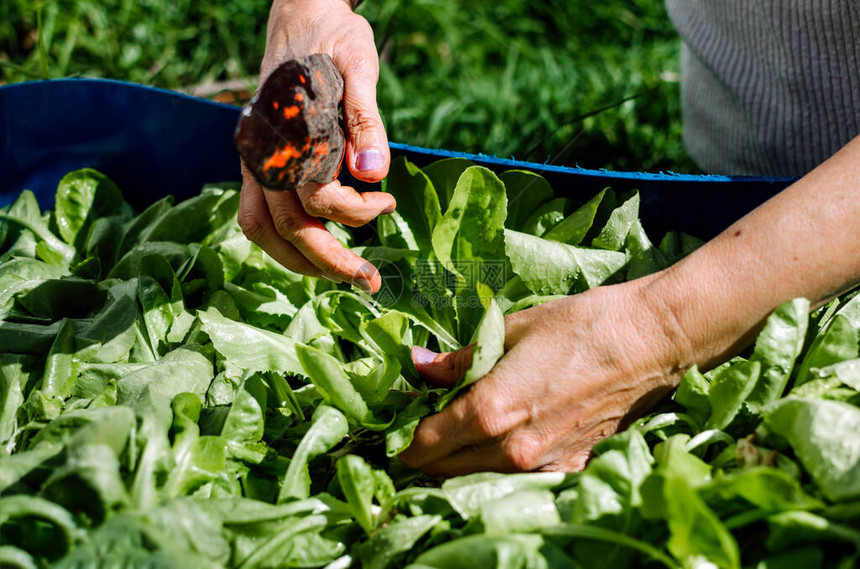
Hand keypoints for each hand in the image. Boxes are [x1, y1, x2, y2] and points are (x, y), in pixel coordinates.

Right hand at [238, 0, 393, 291]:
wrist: (300, 12)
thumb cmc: (332, 37)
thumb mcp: (357, 65)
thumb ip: (365, 119)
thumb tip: (373, 174)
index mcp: (285, 133)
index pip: (315, 197)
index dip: (356, 211)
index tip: (388, 203)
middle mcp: (261, 154)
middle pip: (287, 227)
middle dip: (330, 262)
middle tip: (371, 283)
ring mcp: (254, 160)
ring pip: (264, 229)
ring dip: (301, 261)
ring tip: (341, 276)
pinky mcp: (257, 162)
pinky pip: (258, 215)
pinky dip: (284, 242)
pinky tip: (314, 249)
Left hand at [399, 279, 683, 476]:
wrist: (651, 342)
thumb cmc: (581, 326)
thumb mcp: (510, 331)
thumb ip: (459, 360)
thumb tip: (418, 367)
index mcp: (491, 411)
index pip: (426, 445)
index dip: (404, 440)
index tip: (398, 429)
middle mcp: (512, 450)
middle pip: (445, 471)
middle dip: (425, 456)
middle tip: (419, 431)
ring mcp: (543, 465)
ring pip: (477, 479)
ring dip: (457, 464)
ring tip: (454, 435)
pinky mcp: (569, 467)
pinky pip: (515, 477)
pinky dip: (494, 466)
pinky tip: (498, 439)